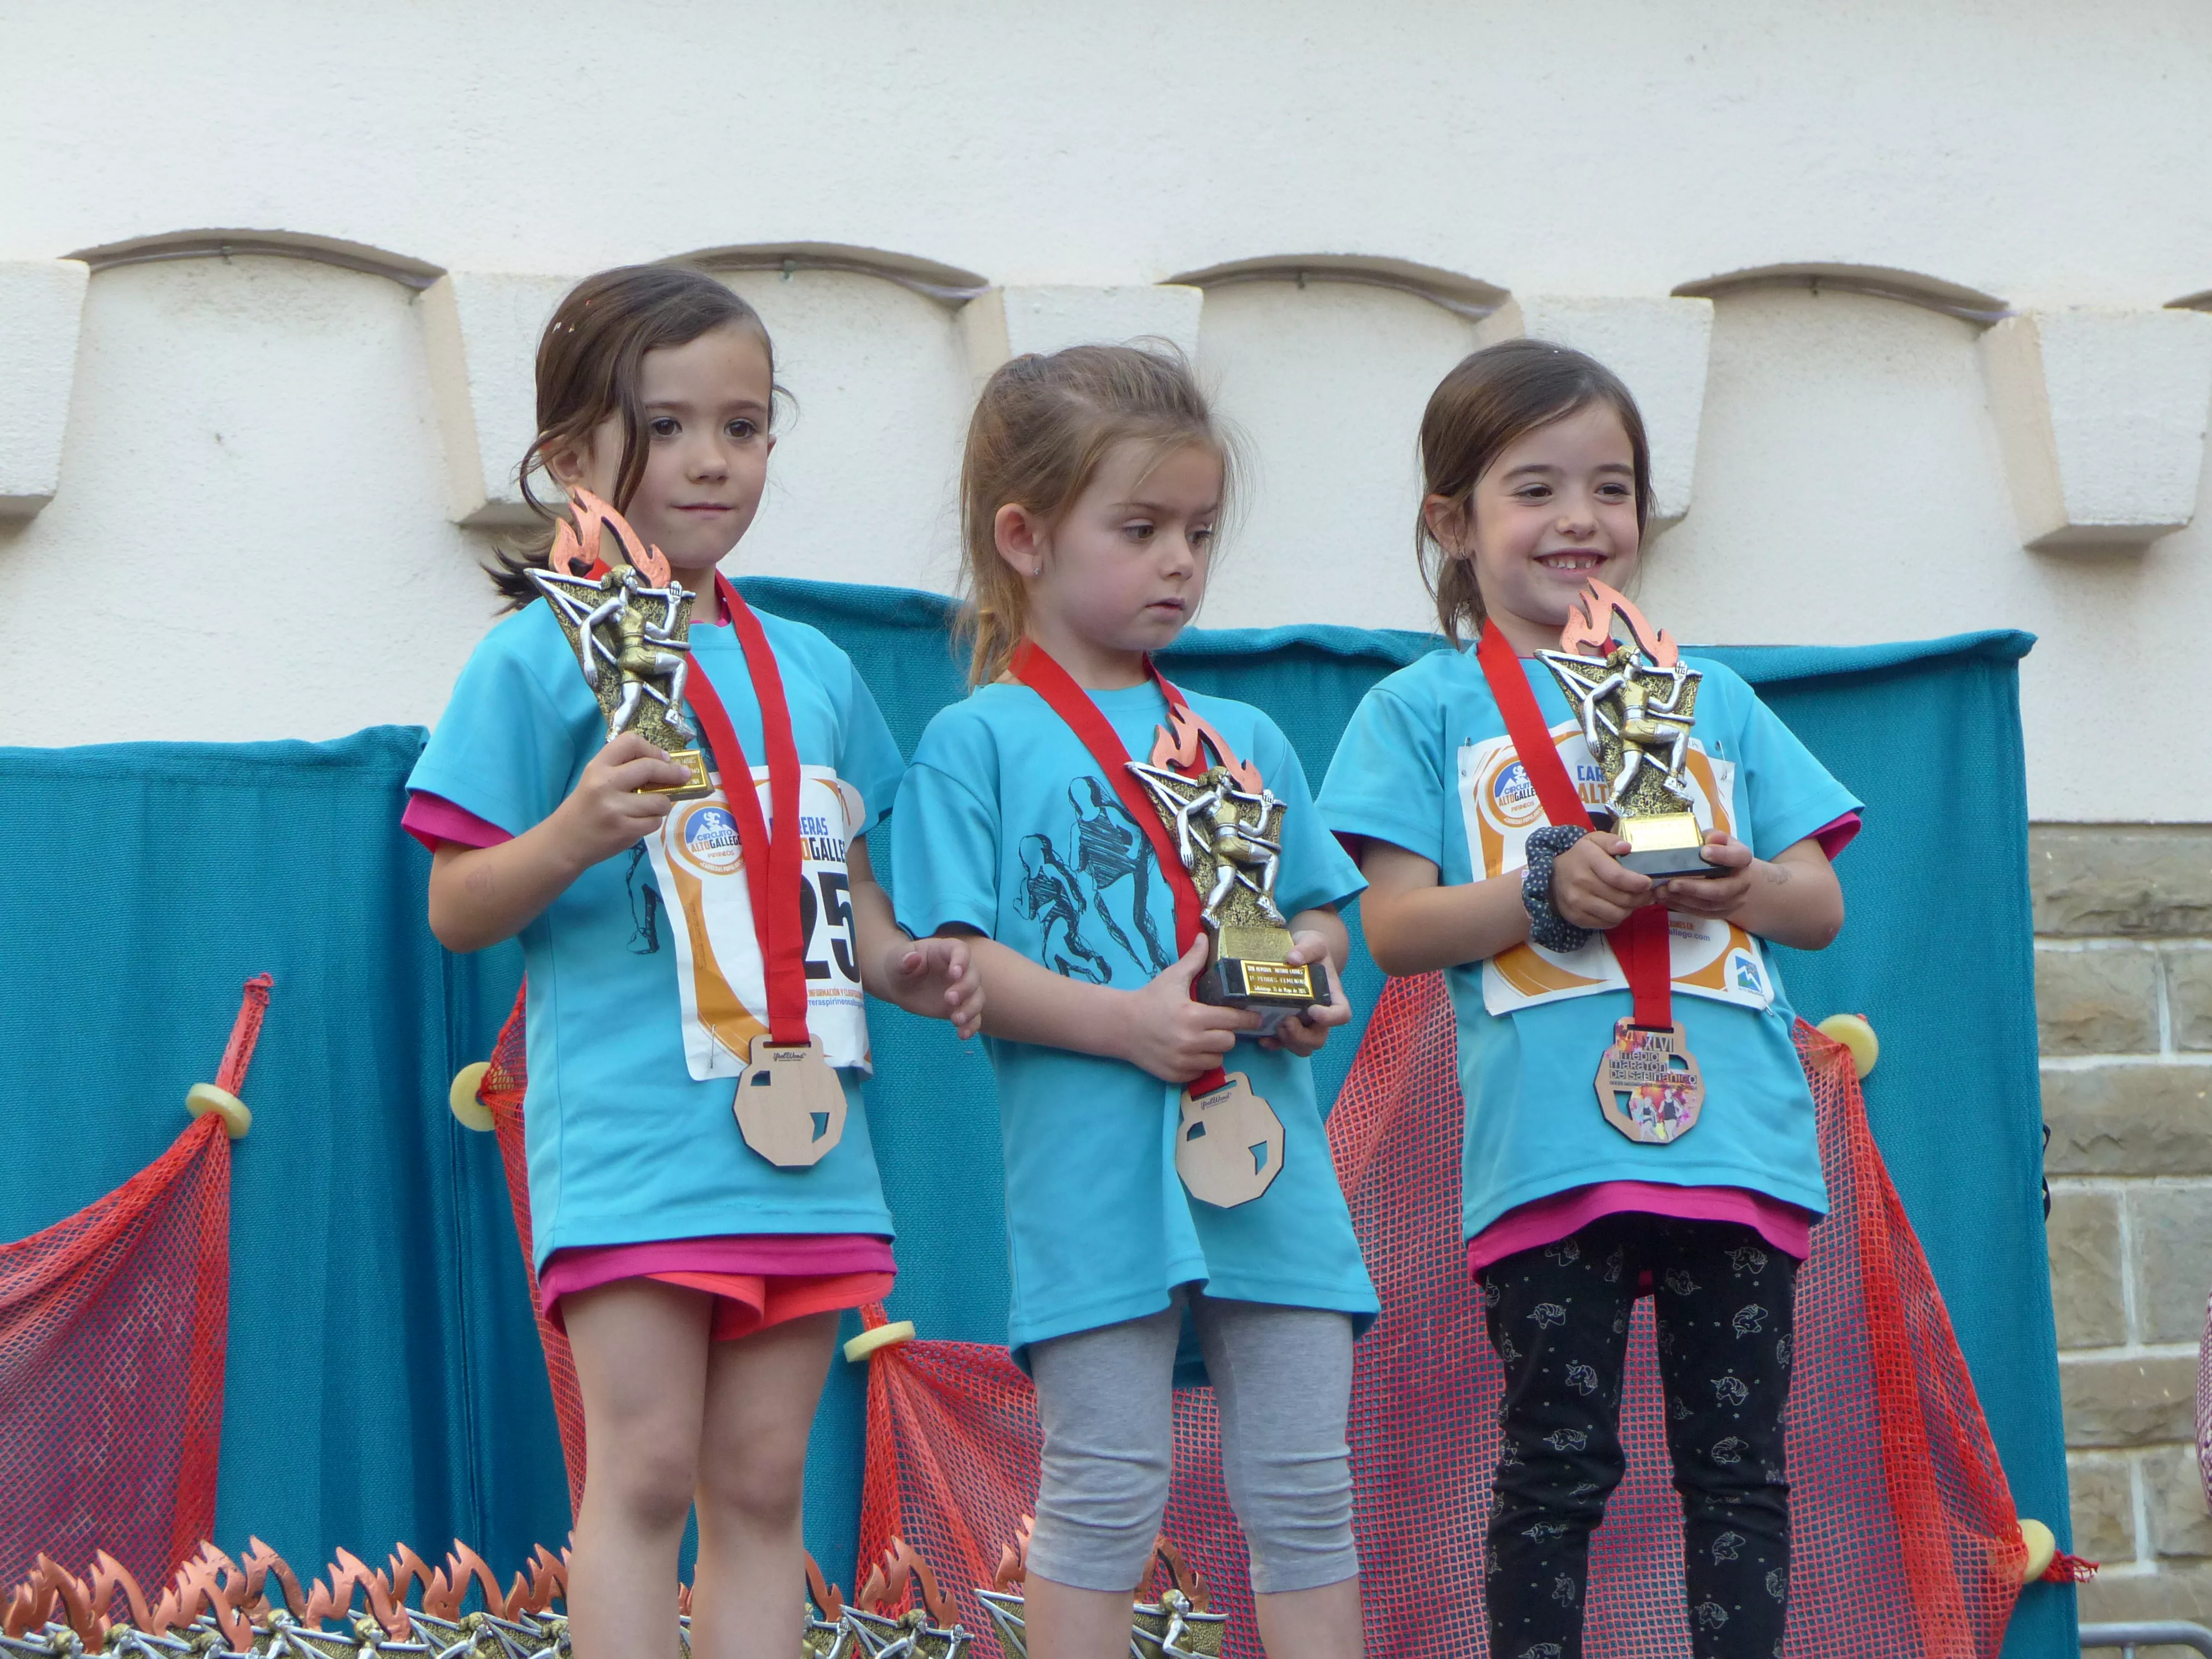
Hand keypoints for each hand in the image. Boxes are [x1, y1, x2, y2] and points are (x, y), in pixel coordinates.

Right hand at [548, 731, 691, 868]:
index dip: (652, 748)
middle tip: (684, 776)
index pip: (630, 741)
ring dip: (663, 804)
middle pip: (650, 767)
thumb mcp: (595, 779)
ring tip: (653, 807)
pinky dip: (653, 822)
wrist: (565, 842)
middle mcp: (605, 784)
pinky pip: (655, 822)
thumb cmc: (585, 807)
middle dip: (673, 772)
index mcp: (598, 766)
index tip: (663, 758)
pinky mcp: (625, 830)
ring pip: (659, 800)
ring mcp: (616, 808)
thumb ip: (623, 769)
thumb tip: (667, 764)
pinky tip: (640, 822)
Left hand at [885, 935, 983, 1038]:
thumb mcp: (896, 961)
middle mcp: (959, 969)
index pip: (961, 951)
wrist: (900, 984)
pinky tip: (962, 1035)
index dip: (962, 960)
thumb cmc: (899, 966)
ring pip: (978, 997)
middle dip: (966, 988)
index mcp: (945, 951)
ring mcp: (962, 989)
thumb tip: (913, 958)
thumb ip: (903, 960)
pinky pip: (974, 1017)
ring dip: (971, 1009)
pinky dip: (972, 1026)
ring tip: (956, 1020)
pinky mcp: (961, 1008)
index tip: (955, 973)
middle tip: (949, 999)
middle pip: (974, 976)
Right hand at [1120, 934, 1261, 1083]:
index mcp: (1193, 1016)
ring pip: (1217, 1060)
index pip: (1233, 1020)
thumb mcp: (1172, 977)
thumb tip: (1205, 937)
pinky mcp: (1175, 1075)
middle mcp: (1190, 1041)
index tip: (1255, 1018)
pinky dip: (1198, 1064)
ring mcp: (1182, 1061)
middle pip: (1228, 1042)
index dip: (1247, 1019)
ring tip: (1203, 1039)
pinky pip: (1200, 1073)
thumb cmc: (1150, 999)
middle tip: (1218, 1026)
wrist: (1121, 1025)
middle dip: (1227, 1033)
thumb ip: (1193, 959)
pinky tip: (1190, 1052)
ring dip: (1214, 1050)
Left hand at [1261, 929, 1351, 1055]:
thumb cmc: (1310, 949)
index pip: (1342, 1014)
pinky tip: (1263, 1038)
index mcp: (1332, 995)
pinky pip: (1285, 1045)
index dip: (1330, 1018)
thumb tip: (1293, 958)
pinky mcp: (1287, 1024)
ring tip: (1276, 1027)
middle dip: (1303, 1036)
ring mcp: (1304, 1022)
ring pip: (1304, 1046)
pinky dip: (1275, 1045)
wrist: (1297, 952)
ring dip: (1291, 1043)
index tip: (1312, 1009)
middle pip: (1320, 1038)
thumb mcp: (1312, 942)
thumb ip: (1307, 947)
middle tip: (1286, 1021)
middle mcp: (1320, 1013)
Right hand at [1551, 832, 1654, 929]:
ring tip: (1633, 901)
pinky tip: (1618, 908)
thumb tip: (1627, 847)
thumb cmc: (1579, 858)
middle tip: (1646, 893)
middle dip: (1640, 897)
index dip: (1637, 882)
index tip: (1648, 883)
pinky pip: (1608, 923)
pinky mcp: (1577, 918)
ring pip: (1617, 914)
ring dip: (1631, 909)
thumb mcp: (1593, 841)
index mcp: (1587, 859)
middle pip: (1621, 898)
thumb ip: (1611, 841)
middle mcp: (1580, 882)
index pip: (1617, 876)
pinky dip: (1618, 917)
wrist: (1551, 878)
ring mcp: (1577, 902)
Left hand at [1655, 832, 1754, 917]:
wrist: (1731, 875)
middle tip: (1671, 883)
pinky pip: (1702, 913)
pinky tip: (1665, 899)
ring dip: (1683, 899)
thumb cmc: (1718, 851)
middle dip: (1694, 888)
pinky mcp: (1722, 912)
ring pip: (1709, 905)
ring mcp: (1734, 900)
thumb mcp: (1715, 839)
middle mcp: (1742, 882)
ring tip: (1662, 892)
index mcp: (1742, 859)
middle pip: (1721, 890)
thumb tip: (1712, 838)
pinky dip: (1682, 907)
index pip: (1739, 857)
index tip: (1704, 852)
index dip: (1723, 855)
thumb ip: (1713, 837)